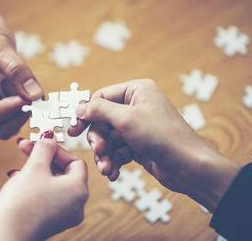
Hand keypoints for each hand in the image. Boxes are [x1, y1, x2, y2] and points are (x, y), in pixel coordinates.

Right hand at [0, 0, 42, 138]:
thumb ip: (16, 71)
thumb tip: (35, 95)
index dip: (14, 110)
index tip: (32, 96)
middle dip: (19, 116)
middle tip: (36, 99)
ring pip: (7, 121)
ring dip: (24, 110)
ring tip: (36, 91)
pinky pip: (12, 106)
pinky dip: (25, 101)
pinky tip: (33, 88)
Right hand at [0, 137, 88, 240]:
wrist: (6, 237)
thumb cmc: (22, 204)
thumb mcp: (34, 168)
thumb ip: (44, 148)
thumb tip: (49, 137)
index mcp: (78, 190)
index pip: (75, 161)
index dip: (57, 149)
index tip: (40, 142)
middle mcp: (76, 205)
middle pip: (64, 172)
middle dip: (44, 158)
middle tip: (26, 148)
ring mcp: (64, 215)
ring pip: (54, 184)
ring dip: (38, 170)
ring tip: (20, 165)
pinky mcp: (51, 221)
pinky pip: (48, 196)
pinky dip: (36, 185)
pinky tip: (19, 180)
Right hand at [70, 79, 239, 211]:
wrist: (189, 167)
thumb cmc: (164, 136)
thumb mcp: (126, 118)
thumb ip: (99, 110)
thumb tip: (79, 107)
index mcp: (136, 91)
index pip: (101, 98)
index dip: (87, 114)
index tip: (74, 130)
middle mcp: (137, 106)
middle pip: (103, 121)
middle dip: (99, 139)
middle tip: (99, 151)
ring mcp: (138, 126)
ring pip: (109, 138)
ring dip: (105, 154)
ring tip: (107, 168)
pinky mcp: (139, 144)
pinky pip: (117, 150)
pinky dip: (113, 161)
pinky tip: (113, 172)